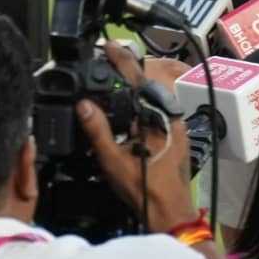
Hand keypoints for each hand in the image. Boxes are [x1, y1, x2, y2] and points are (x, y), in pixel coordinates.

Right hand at [75, 42, 198, 232]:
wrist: (170, 213)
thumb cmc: (144, 190)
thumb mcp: (113, 159)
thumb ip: (97, 129)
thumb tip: (83, 103)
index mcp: (159, 116)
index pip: (138, 79)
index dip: (122, 60)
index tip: (108, 45)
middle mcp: (171, 116)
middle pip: (146, 85)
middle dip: (126, 74)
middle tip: (104, 64)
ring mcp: (175, 126)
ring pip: (151, 99)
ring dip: (132, 92)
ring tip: (109, 85)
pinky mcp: (174, 135)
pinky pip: (154, 113)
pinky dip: (138, 107)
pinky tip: (123, 113)